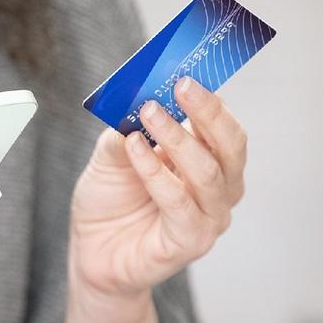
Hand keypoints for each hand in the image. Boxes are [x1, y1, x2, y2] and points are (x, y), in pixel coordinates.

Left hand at [70, 77, 246, 297]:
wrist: (93, 254)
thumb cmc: (110, 202)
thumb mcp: (112, 156)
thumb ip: (127, 129)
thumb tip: (135, 98)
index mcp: (210, 160)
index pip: (223, 123)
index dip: (210, 95)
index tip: (190, 68)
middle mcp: (219, 188)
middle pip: (230, 144)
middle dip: (207, 111)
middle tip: (182, 84)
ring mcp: (209, 217)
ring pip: (208, 172)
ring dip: (178, 138)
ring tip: (150, 113)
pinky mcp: (191, 242)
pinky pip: (178, 201)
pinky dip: (156, 172)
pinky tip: (135, 150)